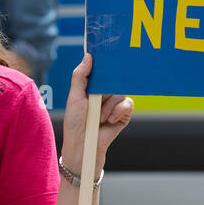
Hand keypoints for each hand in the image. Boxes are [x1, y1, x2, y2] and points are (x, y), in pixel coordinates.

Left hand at [61, 53, 134, 172]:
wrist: (83, 148)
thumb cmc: (75, 124)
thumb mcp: (74, 98)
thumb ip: (81, 76)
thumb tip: (89, 56)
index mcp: (92, 87)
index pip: (103, 71)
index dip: (106, 66)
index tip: (108, 60)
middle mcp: (104, 94)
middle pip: (114, 80)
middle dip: (106, 91)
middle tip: (97, 99)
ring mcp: (115, 105)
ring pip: (121, 93)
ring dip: (109, 106)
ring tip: (99, 118)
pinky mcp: (124, 115)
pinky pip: (129, 104)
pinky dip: (119, 111)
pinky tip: (109, 121)